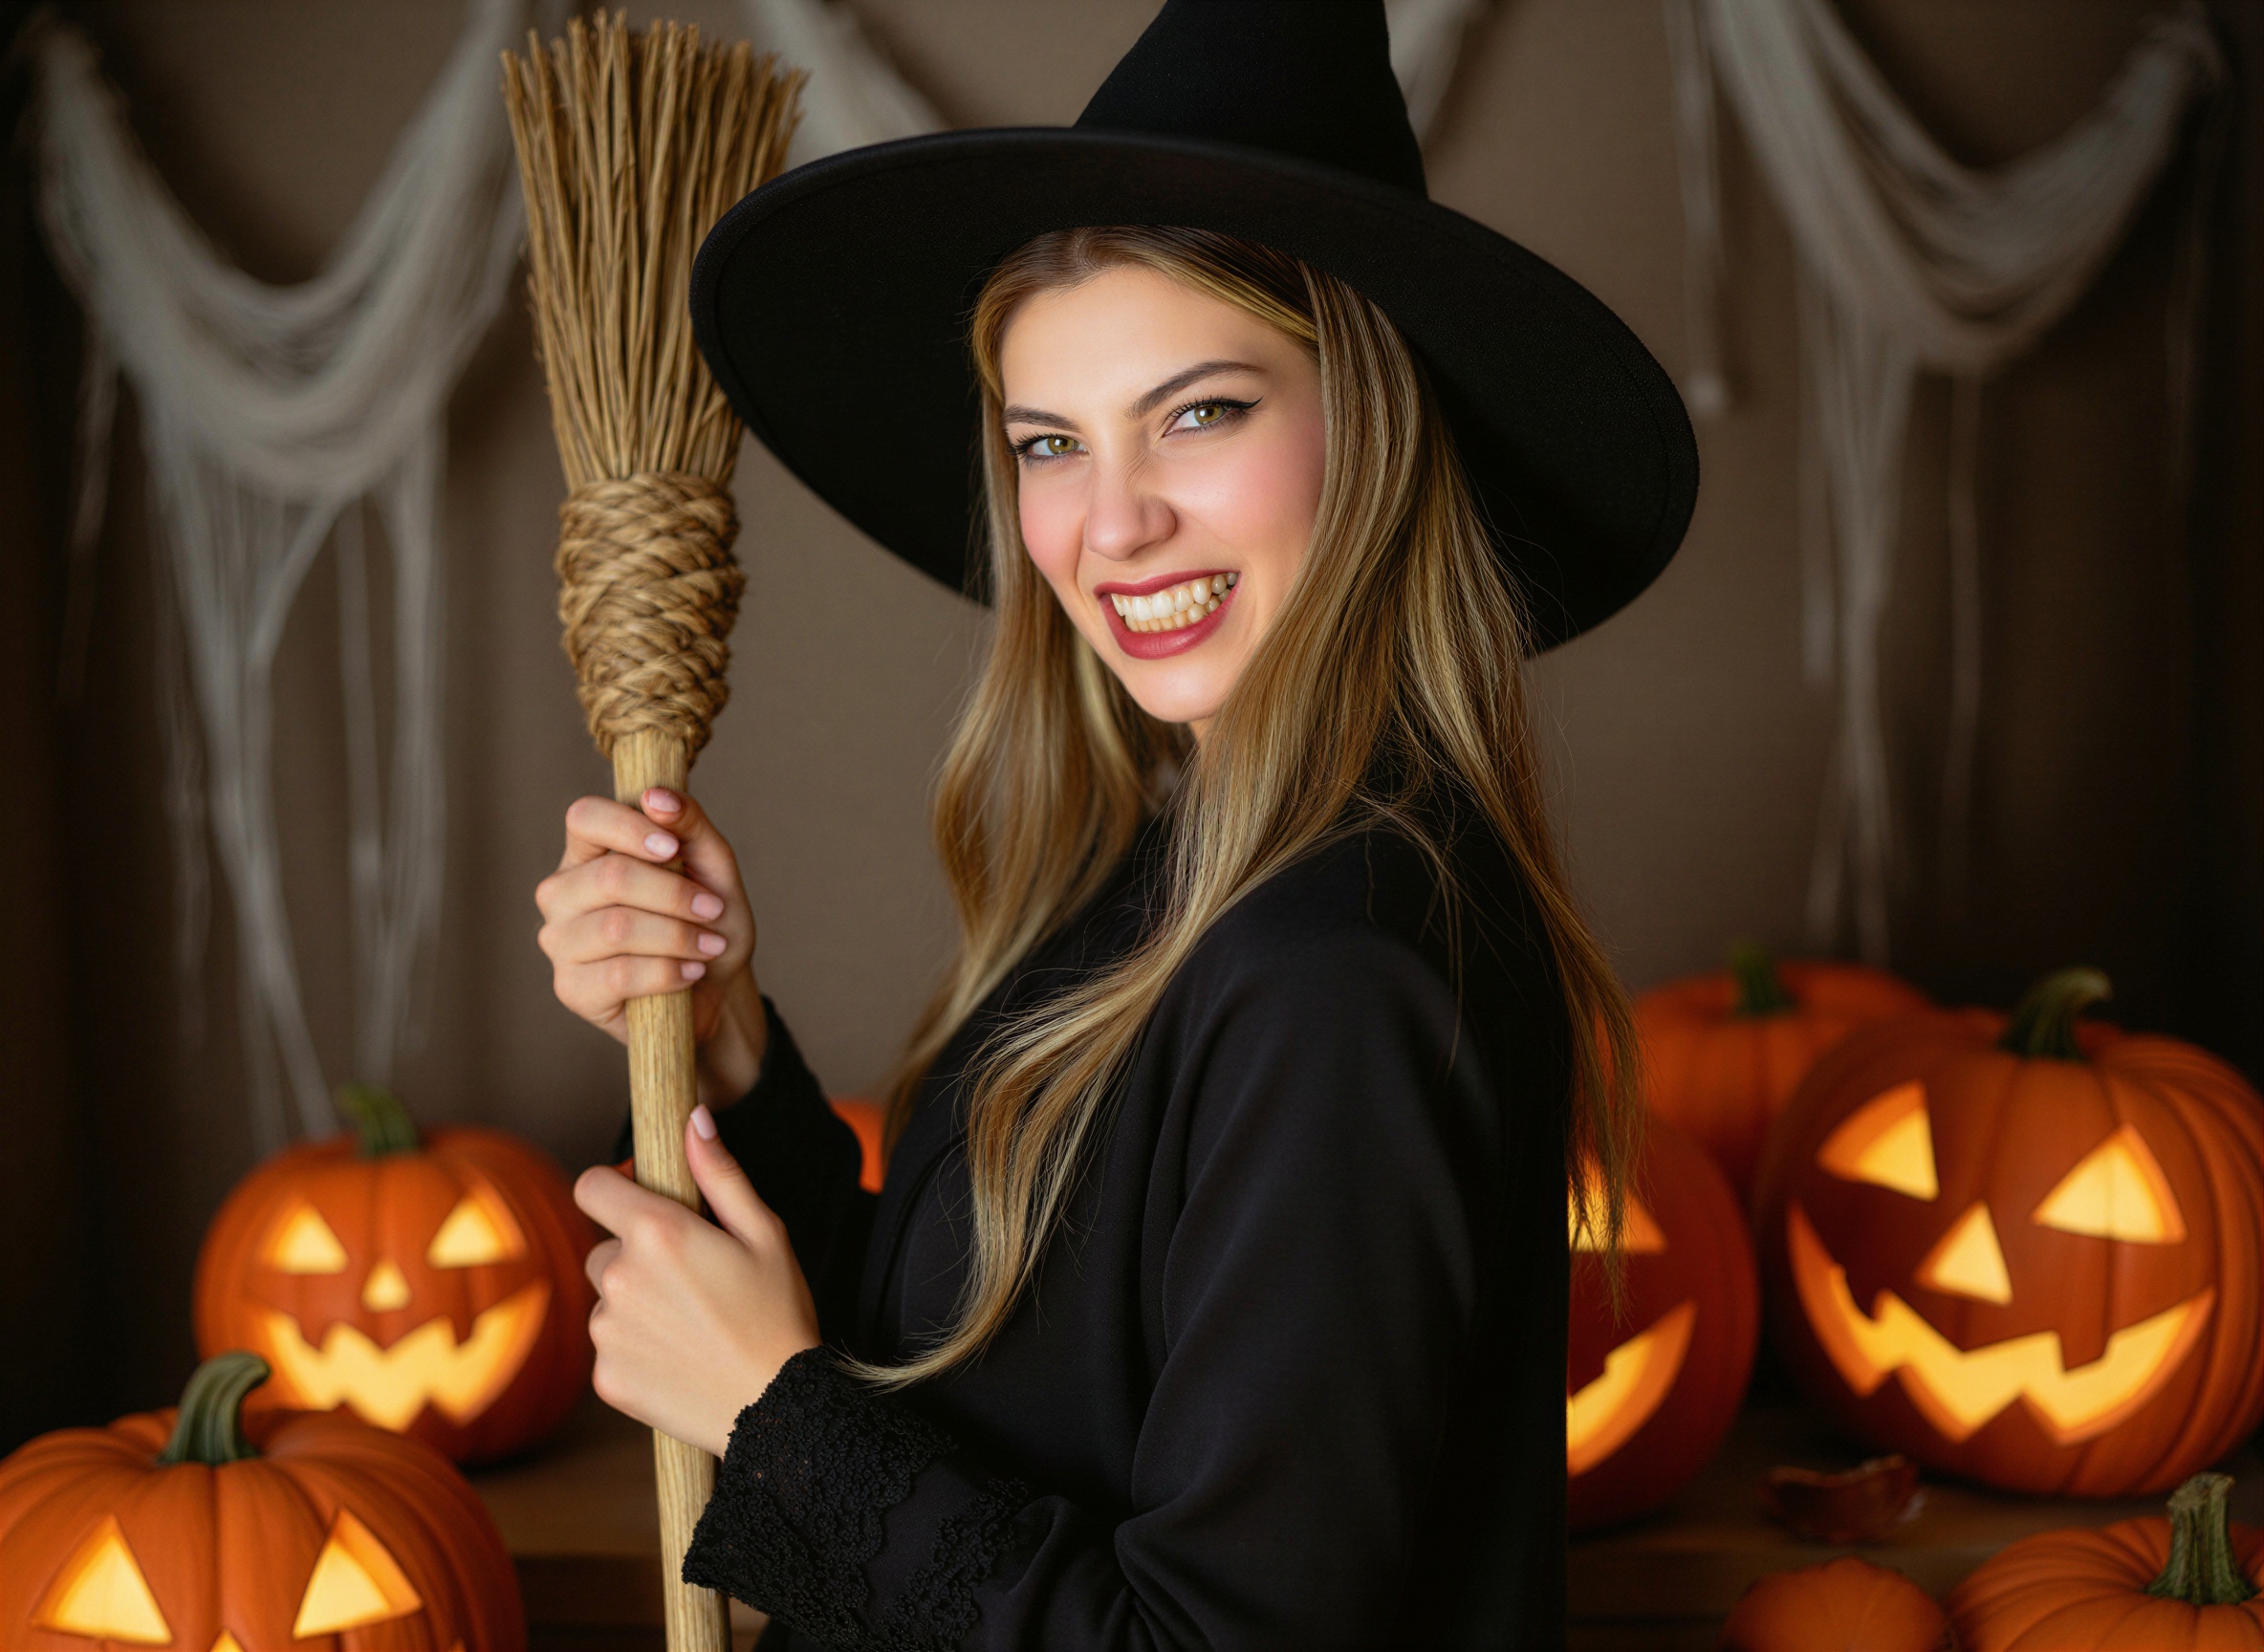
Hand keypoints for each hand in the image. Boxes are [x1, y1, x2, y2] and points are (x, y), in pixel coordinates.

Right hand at [536, 787, 767, 1104]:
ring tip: (709, 945)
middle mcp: (563, 892)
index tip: (673, 848)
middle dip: (675, 895)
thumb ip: (689, 824)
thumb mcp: (713, 866)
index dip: (629, 828)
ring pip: (617, 927)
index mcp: (588, 852)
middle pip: (610, 876)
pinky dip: (669, 972)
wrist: (716, 989)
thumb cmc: (709, 920)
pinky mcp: (571, 989)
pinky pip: (621, 975)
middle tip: (714, 909)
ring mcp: (560, 941)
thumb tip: (656, 796)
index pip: (584, 817)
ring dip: (679, 936)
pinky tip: (690, 972)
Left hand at [575, 1107, 820, 1457]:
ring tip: (692, 1325)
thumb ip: (720, 1172)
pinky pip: (610, 1347)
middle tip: (692, 1281)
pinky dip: (636, 1350)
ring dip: (635, 1305)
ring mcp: (606, 1332)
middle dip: (636, 1256)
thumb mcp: (764, 1233)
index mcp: (656, 1233)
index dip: (613, 1189)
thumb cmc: (779, 1311)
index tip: (640, 1203)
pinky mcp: (605, 1376)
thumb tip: (692, 1117)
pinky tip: (680, 1359)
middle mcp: (619, 1279)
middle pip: (603, 1248)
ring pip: (607, 1300)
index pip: (590, 1186)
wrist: (778, 1408)